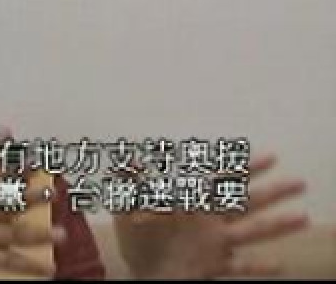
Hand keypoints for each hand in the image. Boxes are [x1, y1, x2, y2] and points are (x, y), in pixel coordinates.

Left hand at [113, 152, 308, 278]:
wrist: (141, 271)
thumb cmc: (137, 236)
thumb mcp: (127, 207)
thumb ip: (129, 183)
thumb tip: (125, 159)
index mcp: (194, 202)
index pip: (223, 180)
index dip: (244, 168)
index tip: (269, 157)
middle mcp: (212, 221)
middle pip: (247, 202)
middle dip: (272, 192)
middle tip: (298, 182)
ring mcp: (216, 244)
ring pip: (251, 231)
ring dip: (276, 225)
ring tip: (302, 217)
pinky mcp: (214, 266)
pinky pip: (241, 267)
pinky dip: (259, 266)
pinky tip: (281, 265)